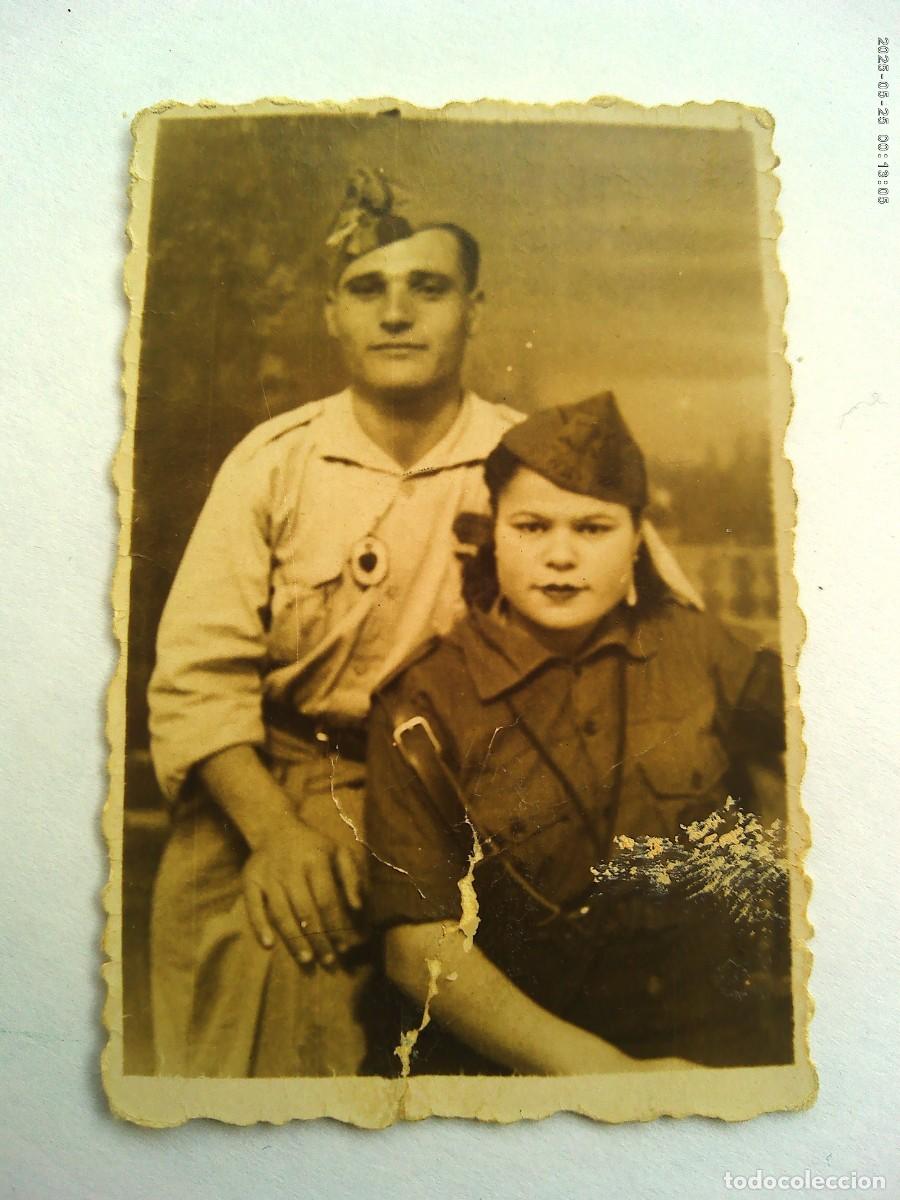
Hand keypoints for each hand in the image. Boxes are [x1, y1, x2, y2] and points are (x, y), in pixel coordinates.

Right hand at [241, 815, 363, 967]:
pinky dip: (259, 925)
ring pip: (280, 912)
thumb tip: (357, 908)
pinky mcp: (250, 879)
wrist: (275, 827)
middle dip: (318, 939)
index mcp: (315, 860)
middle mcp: (290, 868)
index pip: (326, 899)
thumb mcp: (338, 852)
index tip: (344, 947)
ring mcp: (268, 875)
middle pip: (305, 910)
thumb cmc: (313, 846)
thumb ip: (351, 878)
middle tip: (329, 962)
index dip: (336, 925)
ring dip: (293, 938)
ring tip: (307, 959)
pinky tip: (268, 944)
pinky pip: (252, 905)